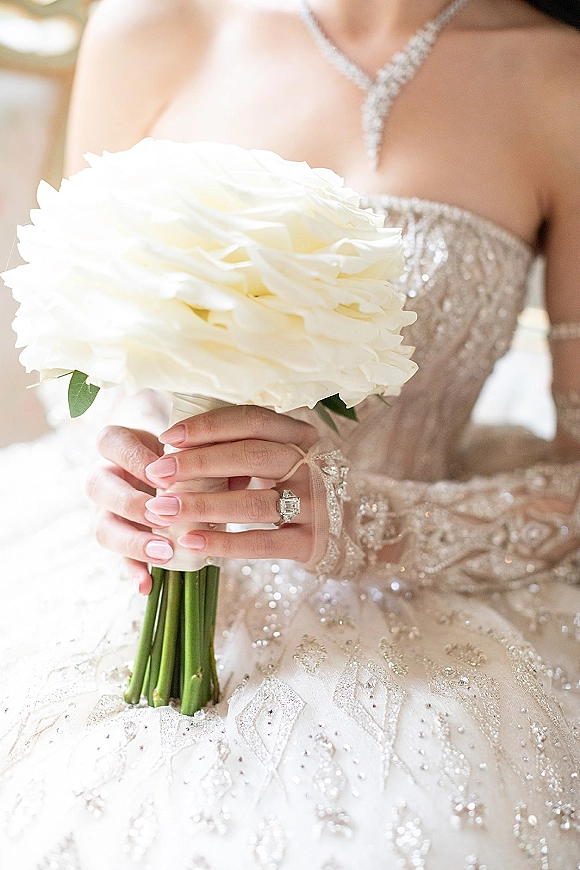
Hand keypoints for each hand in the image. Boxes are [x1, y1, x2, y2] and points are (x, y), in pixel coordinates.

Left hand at [87, 406, 319, 593]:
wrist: (341, 533)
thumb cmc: (293, 489)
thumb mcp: (277, 460)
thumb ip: (241, 448)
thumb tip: (176, 443)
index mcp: (301, 437)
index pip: (253, 421)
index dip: (210, 426)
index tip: (168, 437)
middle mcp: (312, 465)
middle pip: (252, 456)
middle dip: (198, 463)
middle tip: (157, 474)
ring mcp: (315, 504)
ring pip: (253, 501)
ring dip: (202, 505)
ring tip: (162, 510)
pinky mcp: (311, 542)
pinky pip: (261, 541)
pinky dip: (223, 542)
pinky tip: (190, 541)